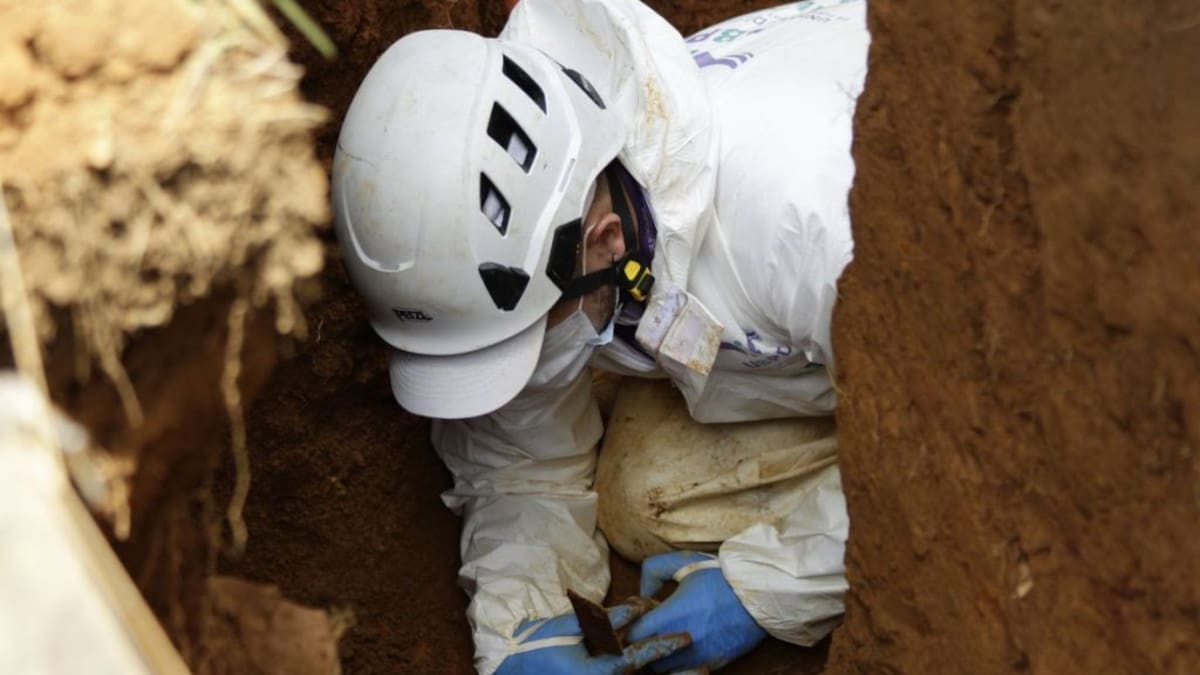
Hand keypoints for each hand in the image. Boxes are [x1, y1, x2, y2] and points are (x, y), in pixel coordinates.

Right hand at [495, 598, 691, 674]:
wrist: (521, 672)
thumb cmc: (541, 648)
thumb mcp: (569, 628)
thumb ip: (604, 619)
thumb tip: (635, 608)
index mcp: (598, 671)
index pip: (636, 658)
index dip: (661, 647)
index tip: (685, 639)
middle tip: (705, 669)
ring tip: (700, 671)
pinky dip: (650, 673)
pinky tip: (679, 672)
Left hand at [626, 551, 766, 671]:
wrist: (759, 593)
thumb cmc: (720, 576)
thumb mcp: (683, 562)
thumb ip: (654, 571)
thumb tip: (642, 591)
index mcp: (670, 616)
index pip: (633, 635)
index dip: (632, 627)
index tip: (641, 618)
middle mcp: (680, 641)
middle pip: (646, 656)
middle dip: (644, 643)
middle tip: (652, 629)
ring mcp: (698, 657)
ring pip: (665, 668)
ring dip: (662, 655)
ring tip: (670, 638)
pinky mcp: (714, 665)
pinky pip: (687, 672)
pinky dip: (682, 663)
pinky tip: (687, 647)